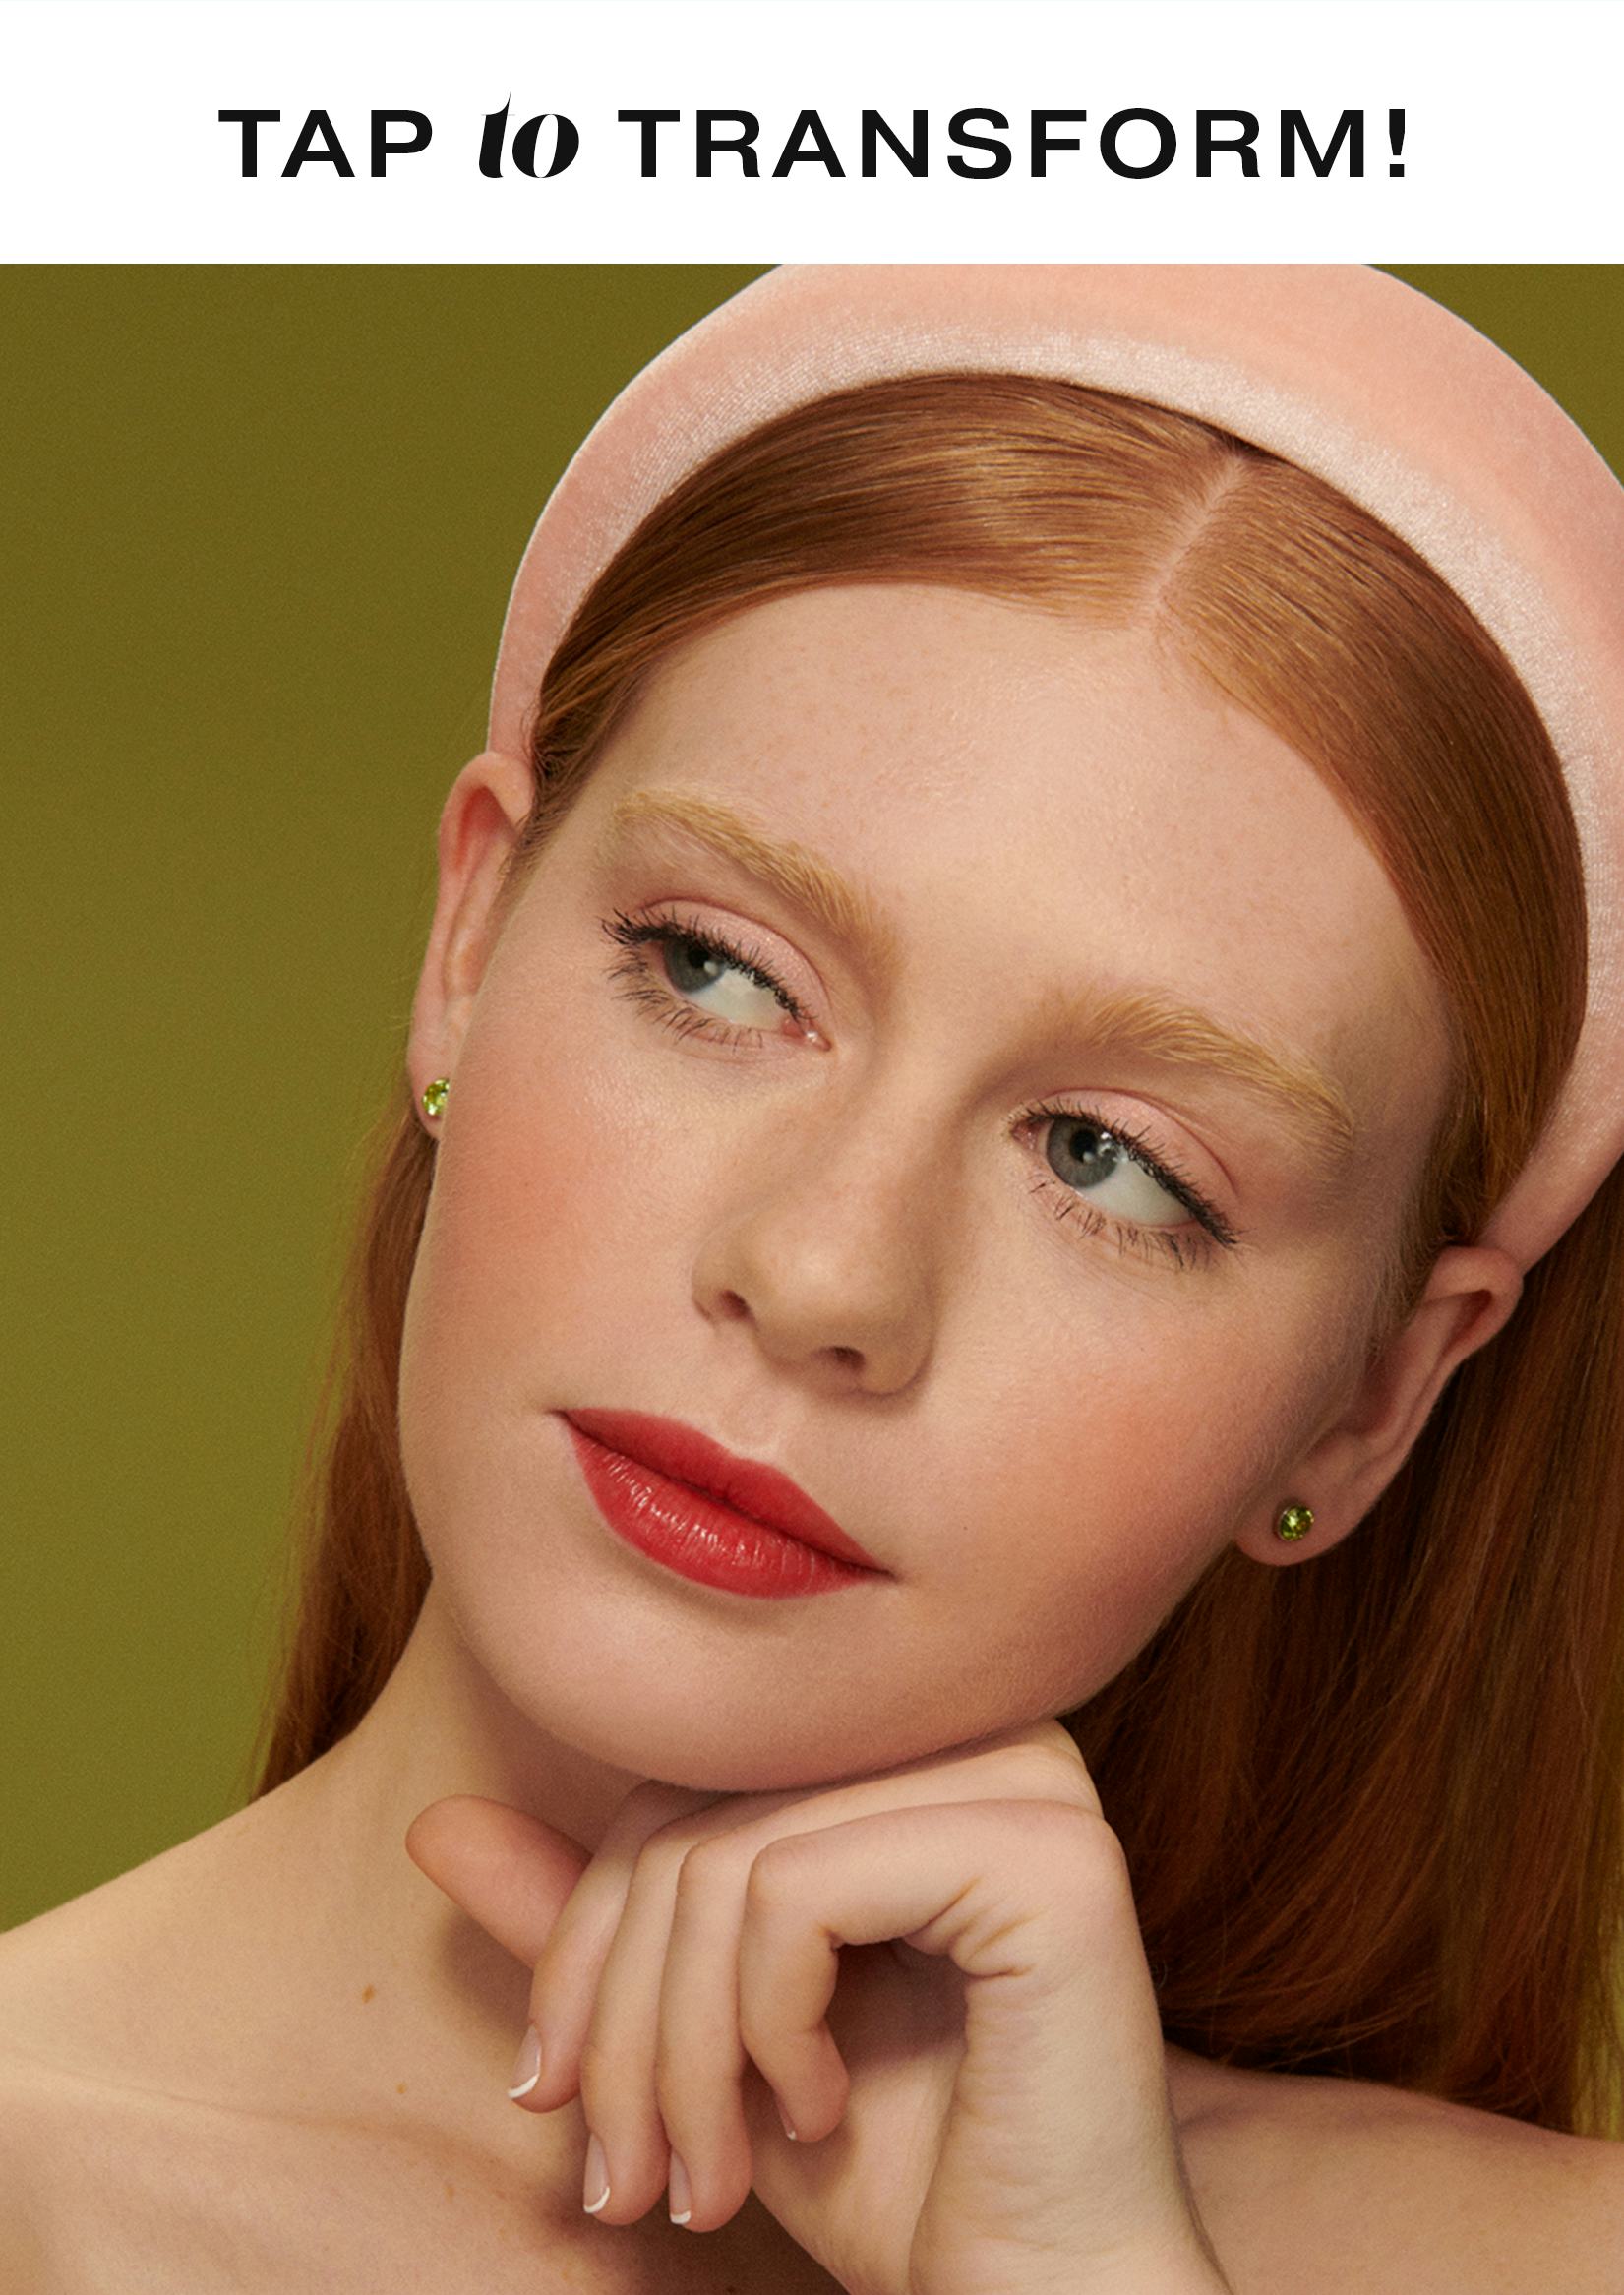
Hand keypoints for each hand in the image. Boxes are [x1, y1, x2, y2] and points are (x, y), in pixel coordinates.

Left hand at [406, 1718, 1231, 2294]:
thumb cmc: (893, 2174)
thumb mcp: (705, 2039)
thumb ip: (598, 1929)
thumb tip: (433, 1824)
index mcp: (913, 1745)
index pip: (678, 1779)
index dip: (584, 1938)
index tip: (554, 2101)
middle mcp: (982, 1729)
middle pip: (695, 1815)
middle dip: (620, 2022)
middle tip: (625, 2180)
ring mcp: (1028, 1777)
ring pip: (731, 1857)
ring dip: (678, 2053)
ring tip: (709, 2176)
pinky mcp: (1049, 1852)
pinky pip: (796, 1890)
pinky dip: (763, 2029)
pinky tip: (818, 2110)